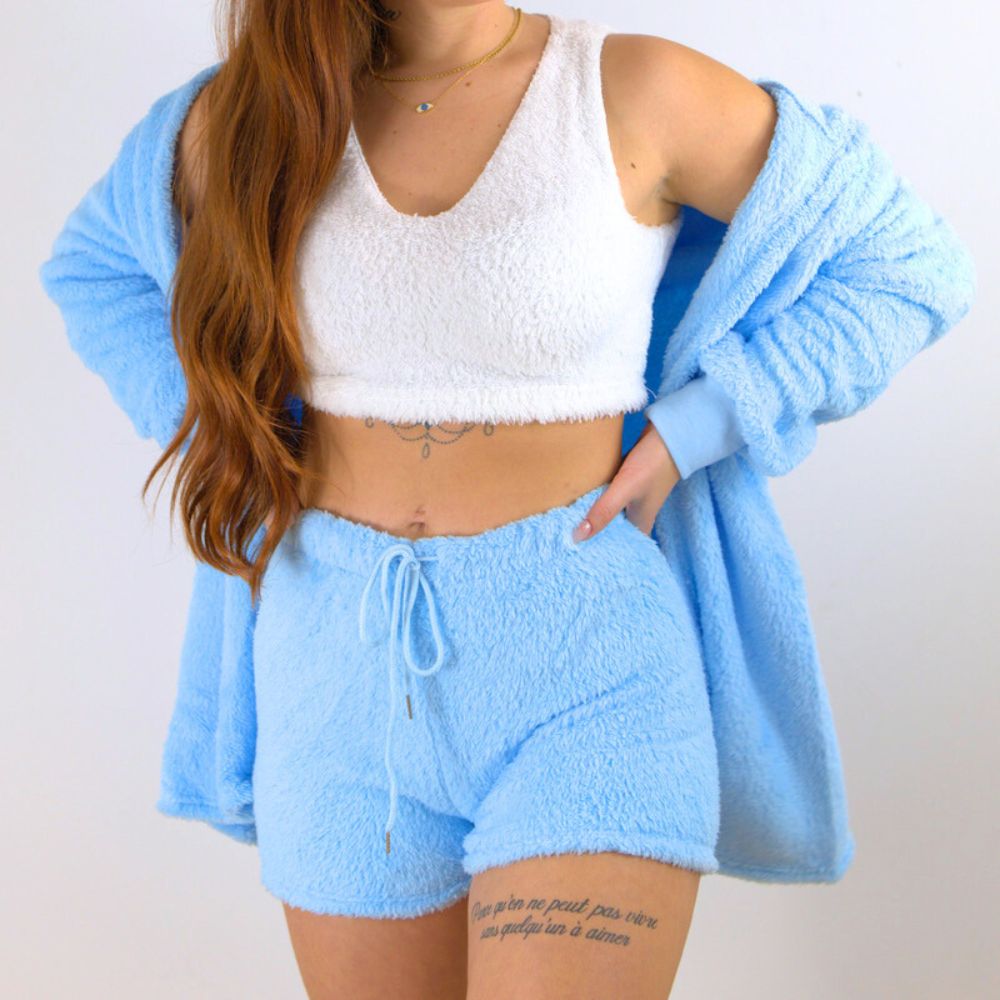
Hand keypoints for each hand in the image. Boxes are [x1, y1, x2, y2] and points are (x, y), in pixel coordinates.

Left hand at [571, 422, 680, 543]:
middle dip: (591, 536)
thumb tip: (577, 537)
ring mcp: (630, 498)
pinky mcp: (625, 482)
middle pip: (610, 531)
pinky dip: (593, 499)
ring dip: (590, 517)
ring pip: (606, 513)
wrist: (668, 434)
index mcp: (640, 524)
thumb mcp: (624, 490)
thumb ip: (603, 512)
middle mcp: (635, 514)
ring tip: (565, 525)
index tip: (579, 559)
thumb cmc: (652, 464)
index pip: (620, 549)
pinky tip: (576, 499)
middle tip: (565, 543)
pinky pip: (605, 496)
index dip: (602, 555)